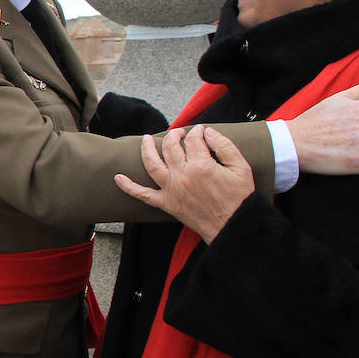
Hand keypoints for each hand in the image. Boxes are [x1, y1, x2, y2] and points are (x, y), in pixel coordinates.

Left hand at [115, 125, 254, 242]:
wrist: (232, 225)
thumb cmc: (239, 197)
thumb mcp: (241, 168)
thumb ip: (224, 146)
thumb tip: (207, 132)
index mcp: (201, 166)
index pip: (193, 140)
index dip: (197, 132)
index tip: (201, 131)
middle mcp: (182, 176)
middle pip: (170, 147)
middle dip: (174, 136)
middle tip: (179, 132)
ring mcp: (171, 190)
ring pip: (152, 164)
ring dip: (146, 149)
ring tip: (146, 139)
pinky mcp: (166, 204)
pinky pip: (143, 195)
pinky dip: (128, 187)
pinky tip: (118, 178)